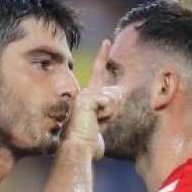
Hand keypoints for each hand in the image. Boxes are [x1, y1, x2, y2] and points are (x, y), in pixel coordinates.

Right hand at [63, 39, 121, 159]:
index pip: (98, 74)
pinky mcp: (87, 98)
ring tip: (96, 123)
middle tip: (100, 123)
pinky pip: (109, 102)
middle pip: (115, 93)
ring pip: (114, 98)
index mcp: (87, 98)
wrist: (76, 149)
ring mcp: (85, 95)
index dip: (102, 57)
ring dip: (111, 114)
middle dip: (115, 111)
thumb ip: (106, 117)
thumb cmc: (86, 145)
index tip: (107, 42)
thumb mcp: (99, 129)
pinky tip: (95, 120)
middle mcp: (85, 93)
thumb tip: (113, 104)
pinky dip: (107, 114)